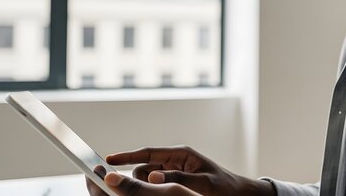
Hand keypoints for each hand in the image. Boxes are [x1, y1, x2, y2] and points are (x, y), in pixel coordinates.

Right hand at [102, 146, 274, 195]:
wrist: (237, 194)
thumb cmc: (223, 187)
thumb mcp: (202, 183)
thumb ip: (178, 179)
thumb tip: (154, 177)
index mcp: (181, 154)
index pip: (148, 153)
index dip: (126, 156)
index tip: (108, 159)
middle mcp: (174, 160)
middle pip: (143, 168)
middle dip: (136, 178)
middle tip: (126, 189)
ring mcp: (173, 171)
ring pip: (146, 178)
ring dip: (144, 187)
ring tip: (150, 194)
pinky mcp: (174, 182)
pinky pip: (155, 185)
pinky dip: (150, 191)